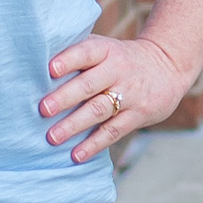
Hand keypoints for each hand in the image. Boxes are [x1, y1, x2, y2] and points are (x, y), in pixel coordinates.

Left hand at [38, 33, 193, 161]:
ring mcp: (130, 94)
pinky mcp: (138, 115)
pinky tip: (76, 155)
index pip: (87, 52)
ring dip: (74, 125)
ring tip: (52, 137)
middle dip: (65, 97)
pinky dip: (94, 144)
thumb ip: (78, 51)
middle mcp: (118, 71)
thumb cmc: (120, 58)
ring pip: (99, 110)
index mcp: (107, 50)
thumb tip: (35, 61)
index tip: (50, 69)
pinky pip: (113, 131)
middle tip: (43, 109)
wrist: (167, 66)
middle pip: (89, 84)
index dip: (69, 60)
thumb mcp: (105, 46)